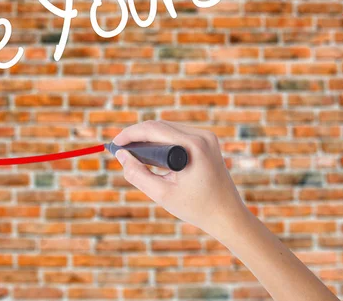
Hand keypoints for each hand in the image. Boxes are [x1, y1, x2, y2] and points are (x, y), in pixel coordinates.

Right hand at [112, 120, 246, 236]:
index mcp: (193, 146)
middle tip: (120, 150)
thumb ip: (137, 174)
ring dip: (149, 137)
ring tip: (131, 152)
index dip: (130, 134)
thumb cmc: (196, 208)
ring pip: (168, 128)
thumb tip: (120, 156)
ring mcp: (207, 137)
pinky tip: (150, 152)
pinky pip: (178, 134)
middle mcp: (202, 136)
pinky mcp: (208, 142)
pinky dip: (162, 141)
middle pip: (160, 125)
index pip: (153, 129)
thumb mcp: (161, 194)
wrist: (228, 216)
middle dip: (137, 135)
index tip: (114, 144)